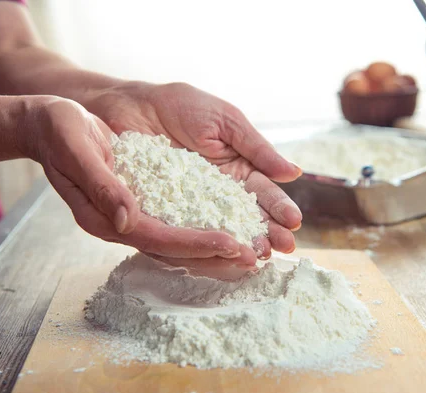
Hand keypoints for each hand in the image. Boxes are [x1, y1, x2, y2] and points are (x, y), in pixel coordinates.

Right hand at [26, 96, 257, 270]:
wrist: (50, 123)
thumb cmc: (60, 130)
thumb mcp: (76, 147)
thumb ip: (101, 184)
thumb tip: (128, 218)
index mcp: (104, 216)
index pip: (157, 238)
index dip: (196, 244)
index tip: (232, 245)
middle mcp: (122, 223)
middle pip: (174, 249)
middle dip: (215, 255)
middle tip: (255, 257)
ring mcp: (133, 215)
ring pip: (180, 241)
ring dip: (216, 248)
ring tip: (252, 251)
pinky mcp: (144, 203)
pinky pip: (179, 222)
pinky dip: (206, 228)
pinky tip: (231, 227)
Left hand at [85, 82, 302, 260]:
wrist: (131, 103)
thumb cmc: (181, 106)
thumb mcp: (226, 121)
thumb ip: (257, 148)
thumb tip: (293, 173)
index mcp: (238, 168)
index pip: (264, 193)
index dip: (280, 208)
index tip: (294, 222)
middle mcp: (218, 192)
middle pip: (247, 217)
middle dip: (267, 232)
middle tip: (283, 248)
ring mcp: (192, 204)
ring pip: (221, 228)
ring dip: (242, 242)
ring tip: (259, 256)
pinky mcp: (165, 212)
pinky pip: (186, 229)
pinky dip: (203, 242)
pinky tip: (220, 253)